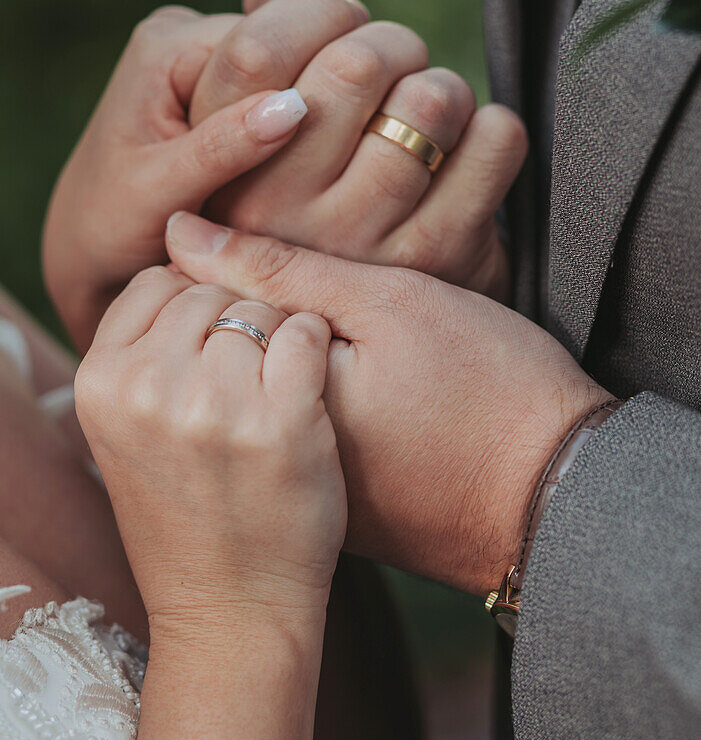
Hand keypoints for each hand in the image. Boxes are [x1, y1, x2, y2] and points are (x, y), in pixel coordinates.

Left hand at [42, 0, 351, 351]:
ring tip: (363, 135)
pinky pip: (301, 64)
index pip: (267, 31)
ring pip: (309, 36)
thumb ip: (222, 148)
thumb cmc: (113, 226)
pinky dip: (330, 89)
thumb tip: (295, 108)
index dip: (328, 59)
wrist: (92, 240)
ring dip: (340, 75)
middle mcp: (190, 34)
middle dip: (340, 60)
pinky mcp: (234, 77)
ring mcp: (214, 50)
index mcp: (167, 49)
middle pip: (297, 16)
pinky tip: (349, 126)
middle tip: (371, 129)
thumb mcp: (162, 195)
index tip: (370, 115)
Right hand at [74, 265, 346, 629]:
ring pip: (261, 308)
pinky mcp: (282, 422)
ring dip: (279, 337)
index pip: (156, 282)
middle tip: (246, 382)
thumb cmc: (186, 515)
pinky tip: (310, 390)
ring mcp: (215, 404)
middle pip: (210, 290)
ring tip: (275, 392)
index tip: (211, 353)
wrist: (230, 609)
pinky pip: (307, 333)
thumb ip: (141, 349)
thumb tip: (181, 243)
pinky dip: (317, 350)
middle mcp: (148, 385)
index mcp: (99, 381)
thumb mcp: (127, 430)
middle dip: (237, 321)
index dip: (194, 306)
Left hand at [165, 213, 609, 596]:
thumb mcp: (390, 304)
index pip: (205, 317)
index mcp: (264, 407)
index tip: (312, 278)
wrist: (557, 499)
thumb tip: (181, 229)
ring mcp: (292, 493)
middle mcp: (261, 462)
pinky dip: (310, 410)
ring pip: (249, 402)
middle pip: (218, 364)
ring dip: (282, 367)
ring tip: (365, 361)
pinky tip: (371, 400)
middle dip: (261, 326)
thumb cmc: (488, 390)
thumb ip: (280, 267)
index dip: (252, 277)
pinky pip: (288, 441)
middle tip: (349, 326)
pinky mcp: (327, 510)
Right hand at [190, 0, 527, 299]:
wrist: (374, 329)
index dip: (315, 11)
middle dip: (391, 44)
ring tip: (428, 119)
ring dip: (443, 90)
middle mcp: (280, 215)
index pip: (254, 47)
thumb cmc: (310, 203)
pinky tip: (466, 155)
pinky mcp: (439, 256)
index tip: (337, 26)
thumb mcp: (259, 138)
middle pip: (355, 63)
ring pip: (431, 98)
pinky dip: (493, 130)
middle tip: (395, 69)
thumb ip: (267, 43)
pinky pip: (493, 139)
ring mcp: (362, 241)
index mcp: (225, 174)